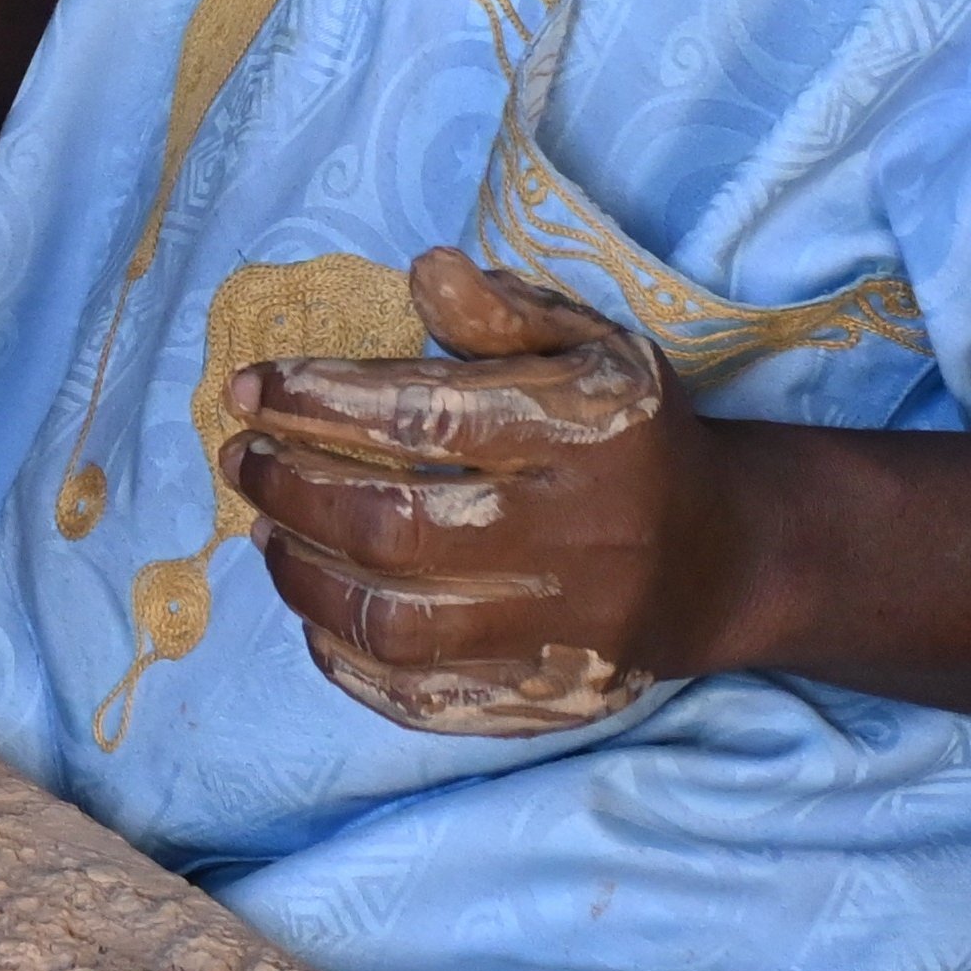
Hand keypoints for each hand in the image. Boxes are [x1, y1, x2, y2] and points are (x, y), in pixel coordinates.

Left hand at [228, 248, 700, 734]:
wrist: (727, 560)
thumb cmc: (633, 436)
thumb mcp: (594, 350)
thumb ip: (506, 314)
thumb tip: (423, 271)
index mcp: (583, 434)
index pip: (424, 417)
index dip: (317, 401)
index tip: (246, 388)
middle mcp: (572, 538)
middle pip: (394, 530)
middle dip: (292, 490)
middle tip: (243, 462)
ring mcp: (560, 631)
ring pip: (397, 625)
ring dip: (304, 578)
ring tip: (265, 532)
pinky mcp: (548, 698)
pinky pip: (423, 699)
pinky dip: (348, 661)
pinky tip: (316, 612)